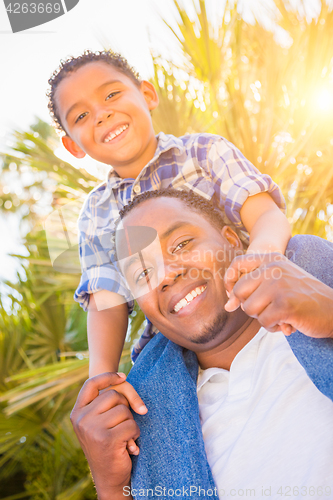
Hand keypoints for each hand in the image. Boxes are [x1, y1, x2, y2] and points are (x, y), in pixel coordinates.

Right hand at [70, 372, 140, 499]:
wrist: (108, 478)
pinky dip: (135, 434)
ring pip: (124, 410)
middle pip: (113, 395)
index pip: (91, 384)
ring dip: (130, 422)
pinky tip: (129, 445)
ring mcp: (92, 429)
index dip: (108, 376)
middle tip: (122, 424)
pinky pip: (131, 425)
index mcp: (77, 413)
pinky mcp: (107, 439)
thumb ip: (106, 401)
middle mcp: (81, 419)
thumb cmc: (108, 445)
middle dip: (125, 407)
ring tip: (123, 436)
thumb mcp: (99, 421)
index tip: (123, 376)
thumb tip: (124, 380)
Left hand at [224, 252, 293, 333]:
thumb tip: (227, 305)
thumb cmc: (303, 298)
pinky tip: (287, 324)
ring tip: (280, 316)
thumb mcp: (279, 281)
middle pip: (239, 291)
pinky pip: (263, 322)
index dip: (230, 283)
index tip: (235, 298)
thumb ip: (254, 287)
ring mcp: (279, 285)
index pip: (237, 264)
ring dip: (262, 318)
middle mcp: (274, 268)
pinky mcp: (285, 304)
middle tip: (268, 309)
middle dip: (250, 306)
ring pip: (250, 309)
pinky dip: (273, 328)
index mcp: (272, 259)